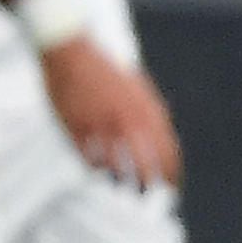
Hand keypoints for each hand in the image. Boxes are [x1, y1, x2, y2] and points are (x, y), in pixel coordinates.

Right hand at [40, 38, 181, 189]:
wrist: (69, 51)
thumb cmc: (104, 68)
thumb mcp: (137, 86)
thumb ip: (152, 111)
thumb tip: (164, 138)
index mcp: (146, 109)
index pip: (167, 152)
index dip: (172, 173)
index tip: (172, 186)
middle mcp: (126, 120)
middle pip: (144, 166)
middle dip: (147, 183)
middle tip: (144, 192)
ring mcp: (101, 125)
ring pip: (116, 167)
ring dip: (120, 179)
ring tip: (119, 184)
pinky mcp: (77, 128)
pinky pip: (90, 158)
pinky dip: (95, 166)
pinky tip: (96, 167)